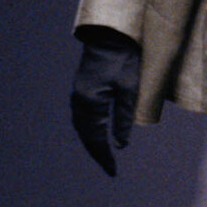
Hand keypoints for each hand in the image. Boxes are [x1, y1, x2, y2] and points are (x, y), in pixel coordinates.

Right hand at [70, 28, 140, 176]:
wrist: (110, 34)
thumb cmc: (123, 59)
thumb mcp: (129, 90)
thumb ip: (123, 118)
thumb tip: (121, 145)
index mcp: (90, 102)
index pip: (96, 138)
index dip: (104, 156)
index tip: (112, 171)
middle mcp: (79, 100)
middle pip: (86, 135)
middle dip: (97, 152)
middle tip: (109, 168)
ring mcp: (77, 94)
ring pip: (82, 127)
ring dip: (91, 142)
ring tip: (103, 155)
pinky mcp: (81, 88)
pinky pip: (81, 116)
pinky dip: (88, 129)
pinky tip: (95, 133)